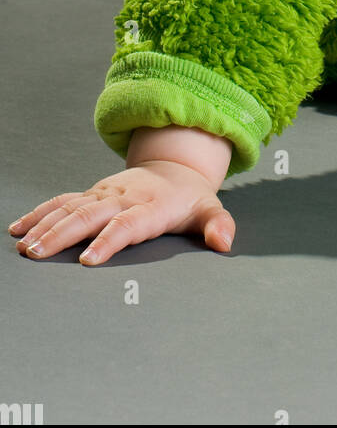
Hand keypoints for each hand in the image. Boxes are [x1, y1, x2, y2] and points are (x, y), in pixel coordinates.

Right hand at [8, 161, 235, 264]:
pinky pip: (62, 201)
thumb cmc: (190, 198)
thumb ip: (218, 225)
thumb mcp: (210, 210)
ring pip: (70, 207)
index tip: (88, 260)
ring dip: (45, 225)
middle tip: (38, 253)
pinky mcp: (92, 193)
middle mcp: (123, 198)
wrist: (175, 167)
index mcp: (150, 207)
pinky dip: (39, 212)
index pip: (127, 225)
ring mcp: (104, 193)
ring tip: (24, 246)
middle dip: (62, 234)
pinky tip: (19, 228)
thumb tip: (225, 242)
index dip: (109, 241)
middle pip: (89, 215)